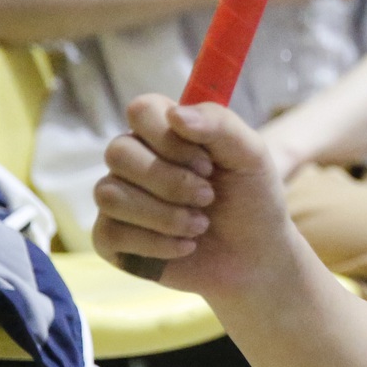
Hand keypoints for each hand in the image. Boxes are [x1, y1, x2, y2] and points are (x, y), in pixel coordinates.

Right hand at [92, 95, 302, 299]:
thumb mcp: (250, 155)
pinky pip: (110, 232)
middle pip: (118, 152)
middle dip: (171, 181)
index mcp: (165, 131)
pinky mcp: (110, 237)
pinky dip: (157, 243)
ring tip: (200, 225)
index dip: (170, 138)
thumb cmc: (252, 198)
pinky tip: (185, 246)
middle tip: (208, 197)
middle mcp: (135, 160)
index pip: (140, 111)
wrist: (256, 256)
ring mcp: (119, 197)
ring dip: (166, 216)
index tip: (207, 163)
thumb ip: (220, 125)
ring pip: (110, 194)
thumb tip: (175, 115)